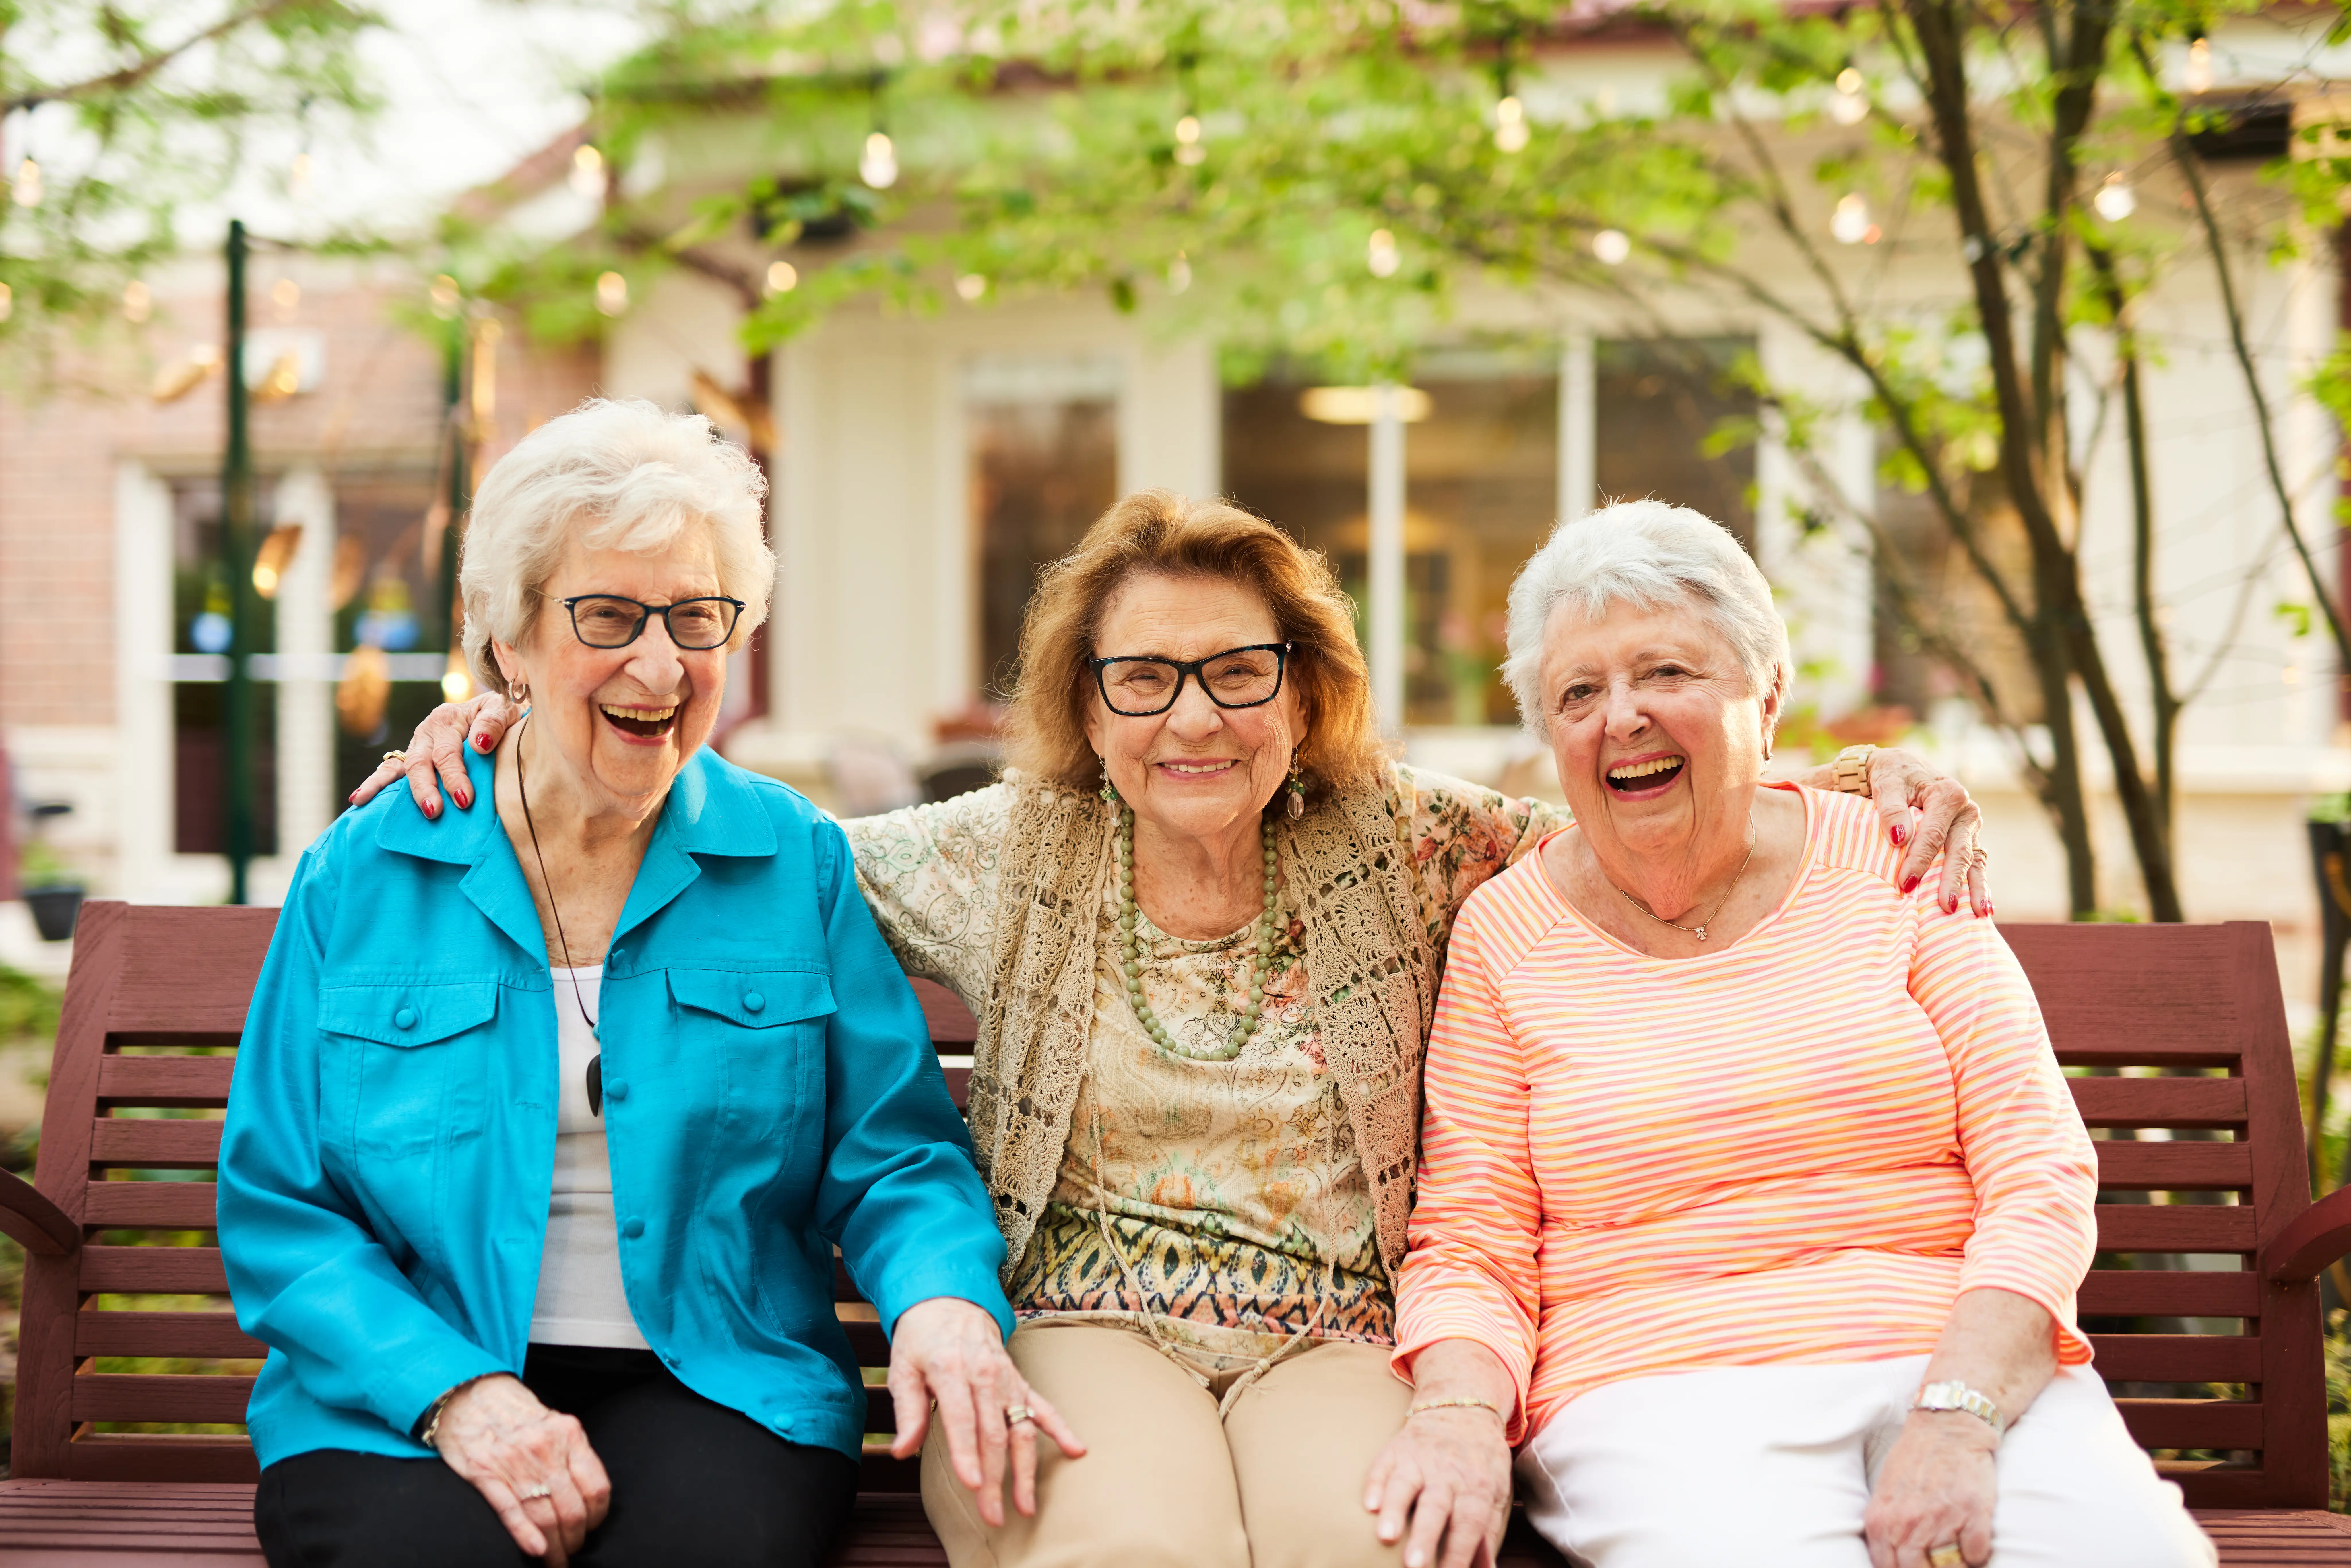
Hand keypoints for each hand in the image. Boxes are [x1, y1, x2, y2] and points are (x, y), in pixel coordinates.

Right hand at [346, 693, 519, 814]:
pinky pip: (389, 770)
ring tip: (383, 807)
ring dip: (397, 790)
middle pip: (421, 762)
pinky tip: (358, 800)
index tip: (464, 799)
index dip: (454, 777)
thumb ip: (492, 724)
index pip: (448, 752)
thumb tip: (479, 746)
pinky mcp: (411, 756)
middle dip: (426, 789)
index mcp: (448, 718)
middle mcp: (427, 731)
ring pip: (402, 768)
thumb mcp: (502, 710)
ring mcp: (416, 744)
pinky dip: (374, 784)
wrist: (493, 712)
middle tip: (434, 812)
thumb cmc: (499, 715)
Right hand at [430, 1374, 610, 1565]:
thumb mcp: (554, 1423)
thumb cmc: (514, 1411)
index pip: (596, 1487)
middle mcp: (545, 1448)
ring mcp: (514, 1461)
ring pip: (545, 1516)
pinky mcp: (485, 1473)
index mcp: (568, 1434)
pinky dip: (525, 1535)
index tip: (591, 1530)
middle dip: (575, 1540)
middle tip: (571, 1553)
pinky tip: (537, 1552)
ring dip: (554, 1547)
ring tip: (556, 1561)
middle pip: (572, 1508)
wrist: (469, 1392)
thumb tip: (589, 1492)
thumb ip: (572, 1452)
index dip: (597, 1517)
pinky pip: (510, 1510)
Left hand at [885, 1297, 1083, 1527]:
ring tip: (1026, 1506)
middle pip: (994, 1434)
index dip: (968, 1455)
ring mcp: (1007, 1380)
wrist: (951, 1302)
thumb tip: (901, 1451)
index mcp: (952, 1370)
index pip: (963, 1420)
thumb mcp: (902, 1369)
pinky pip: (1044, 1408)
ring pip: (1021, 1429)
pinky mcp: (1019, 1382)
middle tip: (993, 1515)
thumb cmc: (921, 1340)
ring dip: (1025, 1470)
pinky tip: (1076, 1450)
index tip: (974, 1486)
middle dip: (995, 1478)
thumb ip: (906, 1411)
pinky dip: (1061, 1429)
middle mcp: (985, 1375)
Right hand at [1364, 1407, 1511, 1567]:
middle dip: (1424, 1537)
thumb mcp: (1496, 1493)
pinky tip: (1369, 1505)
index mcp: (1477, 1486)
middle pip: (1436, 1507)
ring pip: (1405, 1485)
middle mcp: (1448, 1472)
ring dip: (1395, 1511)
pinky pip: (1382, 1465)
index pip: (1469, 1524)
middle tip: (1414, 1565)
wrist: (1463, 1408)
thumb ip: (1489, 1534)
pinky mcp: (1397, 1448)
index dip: (1459, 1554)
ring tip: (1386, 1536)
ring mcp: (1420, 1458)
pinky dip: (1375, 1484)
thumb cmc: (1481, 1462)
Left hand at [1862, 1413, 1998, 1567]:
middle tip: (1940, 1561)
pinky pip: (1977, 1555)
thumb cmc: (1914, 1459)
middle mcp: (1908, 1524)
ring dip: (1957, 1565)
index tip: (1917, 1566)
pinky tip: (1973, 1540)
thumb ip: (1884, 1528)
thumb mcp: (1885, 1493)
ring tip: (1957, 1553)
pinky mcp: (1972, 1514)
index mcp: (1882, 1521)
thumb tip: (1889, 1561)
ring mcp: (1941, 1521)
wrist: (1947, 1428)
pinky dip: (1977, 1554)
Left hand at [1866, 748, 1989, 917]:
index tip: (1905, 884)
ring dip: (1975, 888)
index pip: (1933, 834)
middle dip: (1952, 880)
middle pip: (1958, 851)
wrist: (1901, 771)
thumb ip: (1891, 808)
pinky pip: (1976, 865)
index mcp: (1948, 794)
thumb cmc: (1893, 777)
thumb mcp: (1887, 784)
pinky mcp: (1969, 840)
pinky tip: (1984, 909)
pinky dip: (1979, 885)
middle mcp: (1966, 811)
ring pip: (1973, 861)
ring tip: (1978, 914)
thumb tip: (1899, 837)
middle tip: (1946, 907)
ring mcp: (1970, 828)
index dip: (1919, 860)